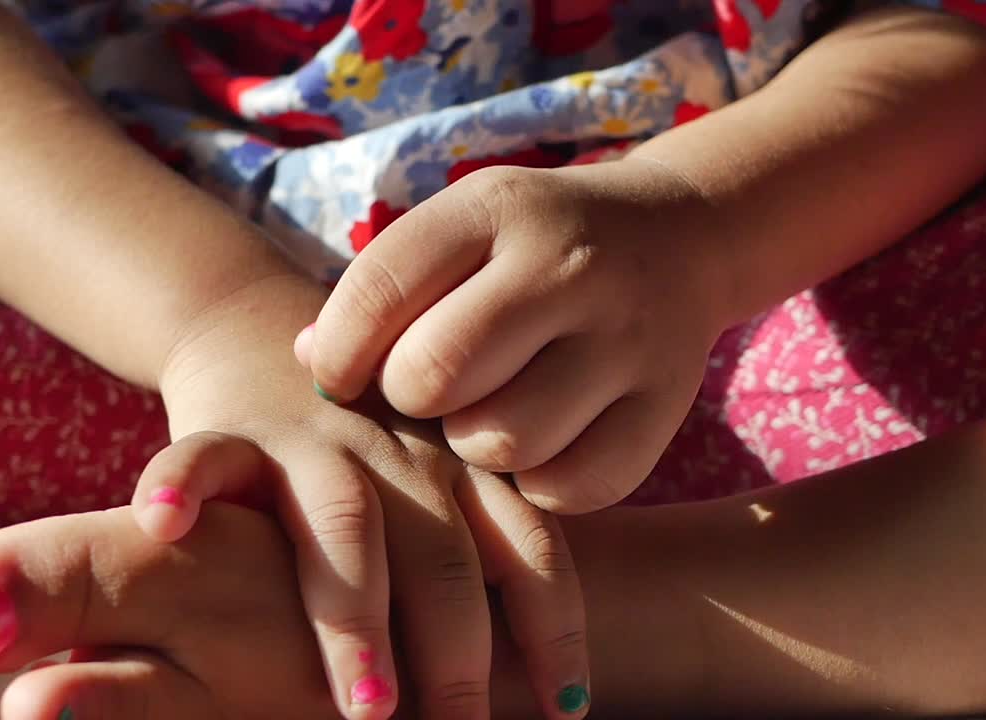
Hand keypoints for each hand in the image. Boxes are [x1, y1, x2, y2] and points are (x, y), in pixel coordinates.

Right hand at [122, 287, 591, 719]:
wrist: (263, 335)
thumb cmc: (367, 450)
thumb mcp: (436, 486)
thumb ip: (476, 557)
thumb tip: (546, 692)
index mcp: (466, 470)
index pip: (529, 549)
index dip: (551, 628)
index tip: (564, 706)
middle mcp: (404, 455)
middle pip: (444, 557)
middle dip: (458, 656)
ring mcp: (317, 442)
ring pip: (344, 524)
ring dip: (356, 618)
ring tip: (367, 704)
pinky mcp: (232, 431)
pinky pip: (203, 457)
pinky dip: (181, 486)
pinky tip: (163, 526)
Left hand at [297, 160, 728, 512]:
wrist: (678, 238)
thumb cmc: (531, 248)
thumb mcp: (459, 234)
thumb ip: (381, 293)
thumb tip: (306, 363)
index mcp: (496, 208)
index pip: (378, 292)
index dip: (335, 355)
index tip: (338, 375)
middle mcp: (568, 264)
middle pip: (434, 375)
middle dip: (409, 398)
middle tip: (427, 390)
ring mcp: (627, 336)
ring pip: (501, 442)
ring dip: (473, 447)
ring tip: (486, 414)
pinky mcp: (664, 407)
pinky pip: (568, 488)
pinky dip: (537, 483)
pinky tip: (540, 442)